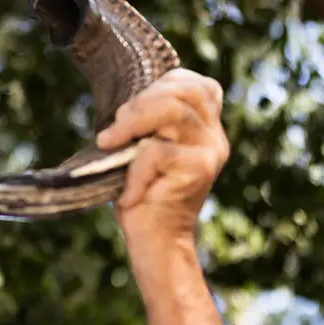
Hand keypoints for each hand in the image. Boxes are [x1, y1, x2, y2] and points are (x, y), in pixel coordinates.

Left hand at [95, 68, 228, 240]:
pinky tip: (126, 191)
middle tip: (114, 130)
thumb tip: (122, 100)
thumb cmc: (143, 192)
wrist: (157, 240)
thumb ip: (145, 122)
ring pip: (172, 111)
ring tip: (109, 142)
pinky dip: (133, 168)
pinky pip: (157, 151)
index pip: (198, 86)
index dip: (164, 84)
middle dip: (141, 101)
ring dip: (132, 123)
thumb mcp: (142, 149)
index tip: (129, 109)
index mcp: (206, 127)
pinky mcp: (199, 168)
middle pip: (185, 91)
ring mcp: (210, 151)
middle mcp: (214, 135)